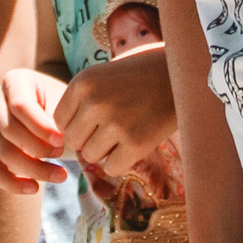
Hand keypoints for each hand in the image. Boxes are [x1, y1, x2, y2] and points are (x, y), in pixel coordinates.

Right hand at [0, 66, 70, 192]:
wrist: (54, 111)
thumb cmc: (61, 104)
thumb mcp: (62, 102)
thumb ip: (57, 118)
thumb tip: (56, 144)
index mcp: (13, 80)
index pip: (20, 106)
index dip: (41, 127)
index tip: (62, 140)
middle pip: (9, 131)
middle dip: (38, 148)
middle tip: (62, 154)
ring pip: (3, 153)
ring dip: (34, 169)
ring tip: (61, 175)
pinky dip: (13, 184)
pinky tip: (35, 188)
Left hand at [56, 43, 177, 179]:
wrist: (183, 76)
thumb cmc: (141, 74)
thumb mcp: (103, 75)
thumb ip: (81, 102)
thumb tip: (60, 141)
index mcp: (83, 82)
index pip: (58, 120)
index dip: (76, 123)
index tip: (94, 118)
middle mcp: (95, 102)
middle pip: (72, 141)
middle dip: (88, 139)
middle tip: (109, 128)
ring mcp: (116, 124)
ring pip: (90, 156)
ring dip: (104, 151)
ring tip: (124, 132)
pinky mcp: (136, 143)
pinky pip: (112, 168)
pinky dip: (121, 161)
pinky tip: (134, 143)